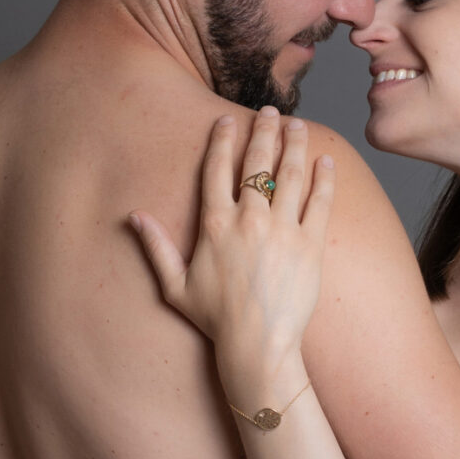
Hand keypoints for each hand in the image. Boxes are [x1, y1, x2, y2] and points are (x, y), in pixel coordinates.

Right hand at [130, 109, 337, 389]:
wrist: (258, 346)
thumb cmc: (215, 320)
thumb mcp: (174, 286)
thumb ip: (155, 247)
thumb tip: (133, 216)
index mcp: (214, 225)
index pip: (217, 170)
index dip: (222, 141)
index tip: (227, 121)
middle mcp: (248, 220)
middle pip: (257, 163)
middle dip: (263, 131)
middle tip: (268, 112)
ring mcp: (282, 230)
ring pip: (290, 174)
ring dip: (295, 144)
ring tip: (297, 125)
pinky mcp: (310, 245)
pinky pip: (319, 202)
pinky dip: (324, 178)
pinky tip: (326, 160)